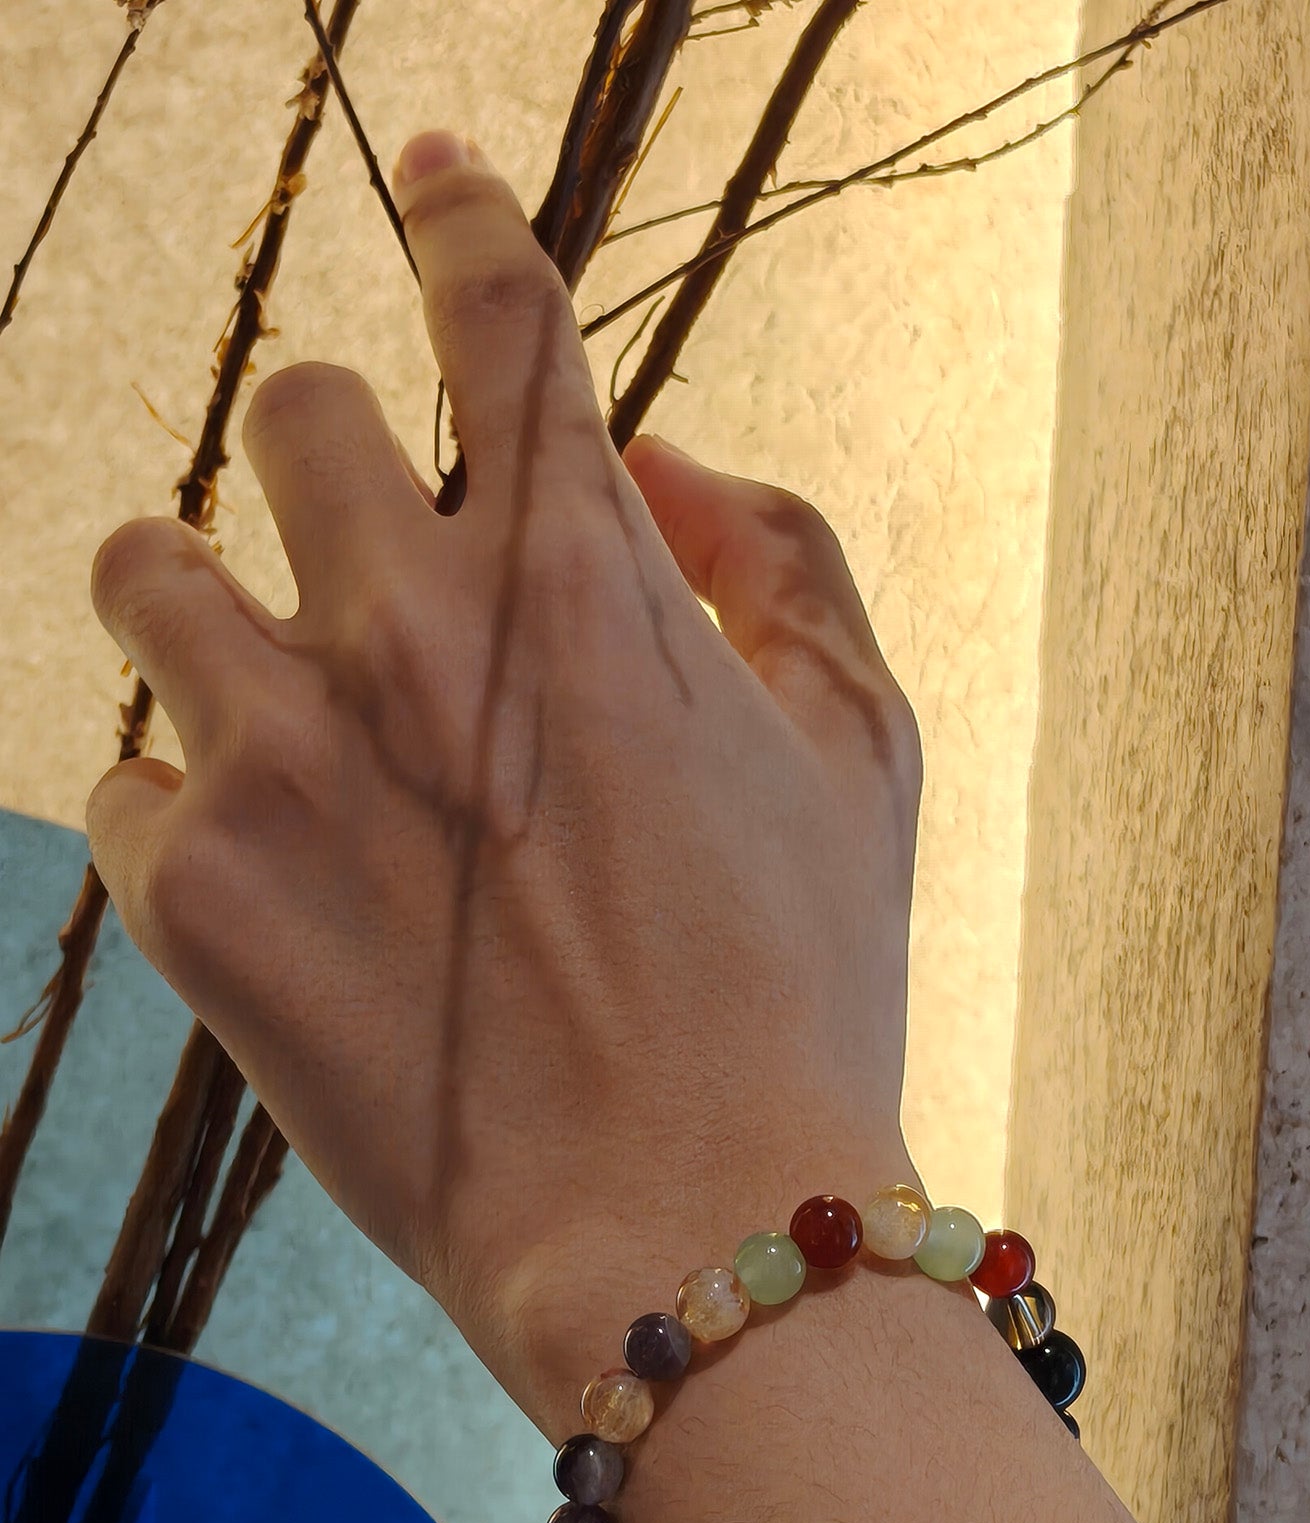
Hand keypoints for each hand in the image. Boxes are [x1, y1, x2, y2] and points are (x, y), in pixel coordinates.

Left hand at [84, 131, 923, 1420]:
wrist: (694, 1237)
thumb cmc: (807, 999)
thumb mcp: (868, 756)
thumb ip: (781, 557)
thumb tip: (657, 459)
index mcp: (587, 575)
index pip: (497, 309)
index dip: (461, 213)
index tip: (430, 173)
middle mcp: (414, 628)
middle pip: (290, 407)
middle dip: (331, 460)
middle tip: (363, 561)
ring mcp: (284, 758)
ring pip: (143, 563)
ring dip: (198, 600)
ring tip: (258, 694)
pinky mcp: (194, 899)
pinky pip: (115, 781)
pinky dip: (178, 811)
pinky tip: (261, 883)